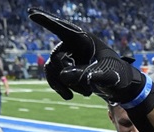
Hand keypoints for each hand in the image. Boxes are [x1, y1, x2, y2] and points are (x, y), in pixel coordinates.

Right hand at [28, 8, 146, 104]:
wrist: (122, 87)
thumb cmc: (118, 75)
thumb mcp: (106, 76)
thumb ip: (87, 75)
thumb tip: (63, 76)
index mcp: (84, 39)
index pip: (62, 29)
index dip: (46, 21)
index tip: (31, 12)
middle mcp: (73, 45)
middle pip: (56, 58)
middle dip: (66, 77)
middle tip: (83, 90)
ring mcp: (69, 57)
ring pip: (53, 69)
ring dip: (65, 84)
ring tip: (84, 94)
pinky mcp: (68, 69)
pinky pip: (54, 77)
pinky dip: (61, 87)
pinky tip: (70, 96)